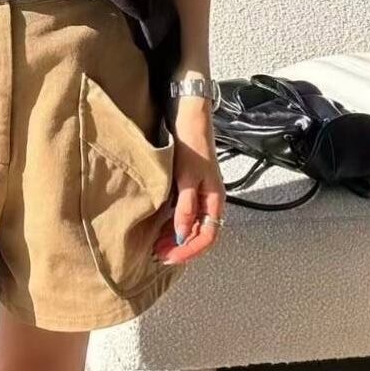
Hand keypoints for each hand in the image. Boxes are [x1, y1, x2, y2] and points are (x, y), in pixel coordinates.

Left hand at [153, 96, 225, 264]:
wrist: (188, 114)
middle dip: (179, 247)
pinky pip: (183, 213)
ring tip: (154, 245)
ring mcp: (199, 194)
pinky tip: (157, 226)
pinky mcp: (187, 186)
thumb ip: (185, 205)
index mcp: (215, 199)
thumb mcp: (187, 176)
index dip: (189, 250)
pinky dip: (171, 223)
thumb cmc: (191, 142)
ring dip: (174, 237)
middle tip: (156, 255)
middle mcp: (209, 200)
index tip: (168, 257)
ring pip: (190, 225)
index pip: (207, 236)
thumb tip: (181, 234)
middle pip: (198, 234)